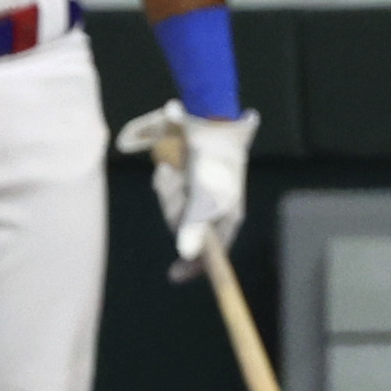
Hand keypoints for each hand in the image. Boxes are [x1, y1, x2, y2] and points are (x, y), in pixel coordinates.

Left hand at [114, 101, 260, 279]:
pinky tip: (169, 164)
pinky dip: (164, 180)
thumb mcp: (205, 193)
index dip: (194, 266)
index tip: (173, 276)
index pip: (212, 251)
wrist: (208, 115)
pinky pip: (165, 189)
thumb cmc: (215, 158)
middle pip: (183, 227)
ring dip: (168, 190)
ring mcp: (195, 191)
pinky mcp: (181, 177)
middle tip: (178, 186)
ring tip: (173, 169)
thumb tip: (185, 255)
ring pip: (171, 207)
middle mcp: (210, 206)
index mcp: (226, 215)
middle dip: (174, 208)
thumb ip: (194, 224)